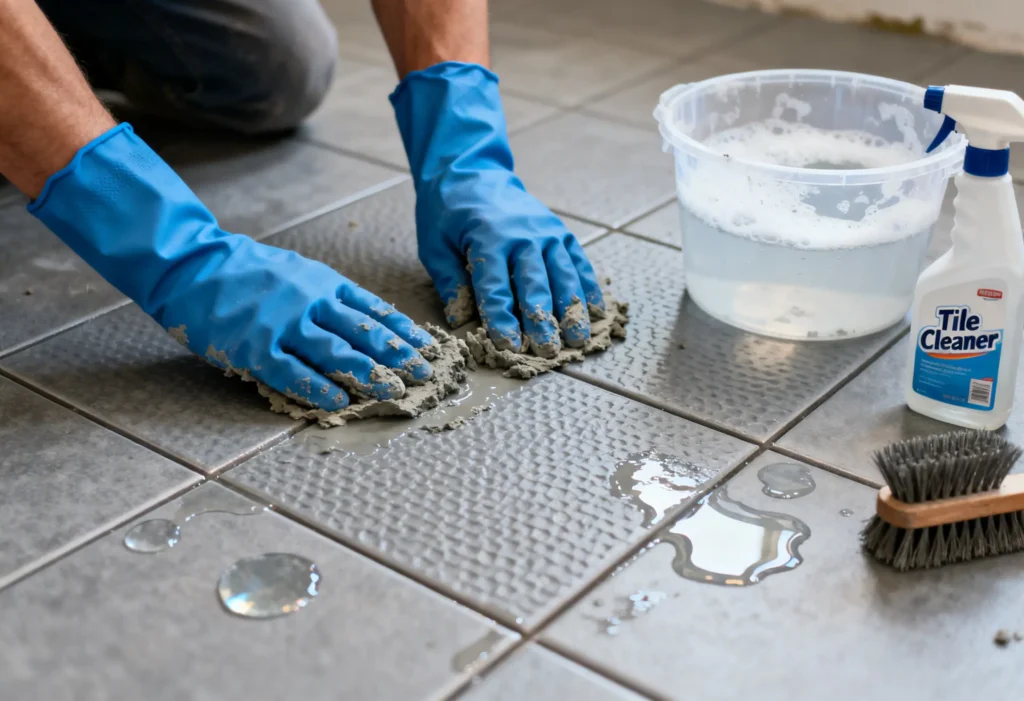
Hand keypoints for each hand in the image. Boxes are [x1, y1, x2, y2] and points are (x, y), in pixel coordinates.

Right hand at [30, 124, 433, 409]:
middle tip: (424, 375)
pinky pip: (291, 372)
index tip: (428, 348)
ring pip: (335, 352)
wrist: (192, 263)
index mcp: (323, 283)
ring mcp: (282, 324)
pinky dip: (317, 387)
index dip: (403, 332)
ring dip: (368, 373)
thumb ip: (328, 296)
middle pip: (363, 332)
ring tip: (395, 390)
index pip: (374, 310)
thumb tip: (366, 324)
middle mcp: (309, 301)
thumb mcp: (297, 272)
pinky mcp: (254, 346)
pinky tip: (339, 401)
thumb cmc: (246, 271)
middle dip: (397, 355)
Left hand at [391, 62, 604, 356]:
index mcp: (488, 238)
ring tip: (578, 340)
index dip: (502, 318)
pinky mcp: (560, 233)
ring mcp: (546, 233)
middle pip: (535, 283)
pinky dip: (588, 287)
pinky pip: (578, 263)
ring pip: (563, 275)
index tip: (508, 345)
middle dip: (542, 320)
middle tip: (548, 351)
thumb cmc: (449, 214)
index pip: (495, 286)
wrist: (473, 173)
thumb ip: (449, 282)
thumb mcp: (435, 245)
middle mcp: (522, 235)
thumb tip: (460, 320)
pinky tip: (595, 312)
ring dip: (572, 309)